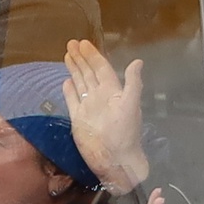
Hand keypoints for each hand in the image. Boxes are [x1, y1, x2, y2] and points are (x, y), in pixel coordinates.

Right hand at [62, 40, 147, 193]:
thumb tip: (137, 61)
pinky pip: (73, 101)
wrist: (116, 160)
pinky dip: (69, 91)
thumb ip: (133, 83)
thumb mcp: (131, 106)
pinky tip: (66, 81)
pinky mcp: (79, 119)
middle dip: (80, 58)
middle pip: (88, 72)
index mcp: (112, 91)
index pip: (101, 68)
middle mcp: (100, 97)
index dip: (92, 56)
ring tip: (67, 55)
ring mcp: (88, 108)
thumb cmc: (125, 134)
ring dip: (74, 69)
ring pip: (80, 83)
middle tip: (71, 43)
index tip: (83, 43)